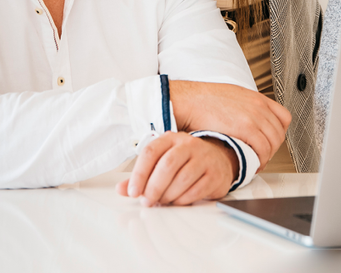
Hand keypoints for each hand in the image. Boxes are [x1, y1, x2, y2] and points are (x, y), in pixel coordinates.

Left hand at [117, 132, 235, 205]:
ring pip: (182, 178)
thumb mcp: (161, 163)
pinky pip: (196, 190)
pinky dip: (183, 200)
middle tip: (147, 201)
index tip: (132, 192)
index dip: (139, 174)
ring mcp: (204, 158)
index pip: (150, 152)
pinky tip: (177, 202)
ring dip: (168, 195)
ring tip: (162, 201)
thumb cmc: (184, 162)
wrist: (219, 160)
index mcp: (170, 139)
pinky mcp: (215, 174)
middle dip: (154, 187)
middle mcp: (188, 145)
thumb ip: (141, 176)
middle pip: (167, 165)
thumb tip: (121, 189)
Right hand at [168, 80, 288, 166]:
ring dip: (266, 157)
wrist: (189, 100)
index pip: (283, 118)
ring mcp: (254, 116)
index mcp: (256, 98)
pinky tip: (251, 164)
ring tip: (255, 163)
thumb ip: (244, 107)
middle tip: (260, 157)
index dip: (278, 133)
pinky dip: (260, 160)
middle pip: (278, 134)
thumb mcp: (231, 96)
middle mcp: (259, 106)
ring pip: (273, 143)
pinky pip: (263, 149)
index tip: (270, 141)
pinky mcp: (246, 128)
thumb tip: (246, 121)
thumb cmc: (202, 100)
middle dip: (271, 149)